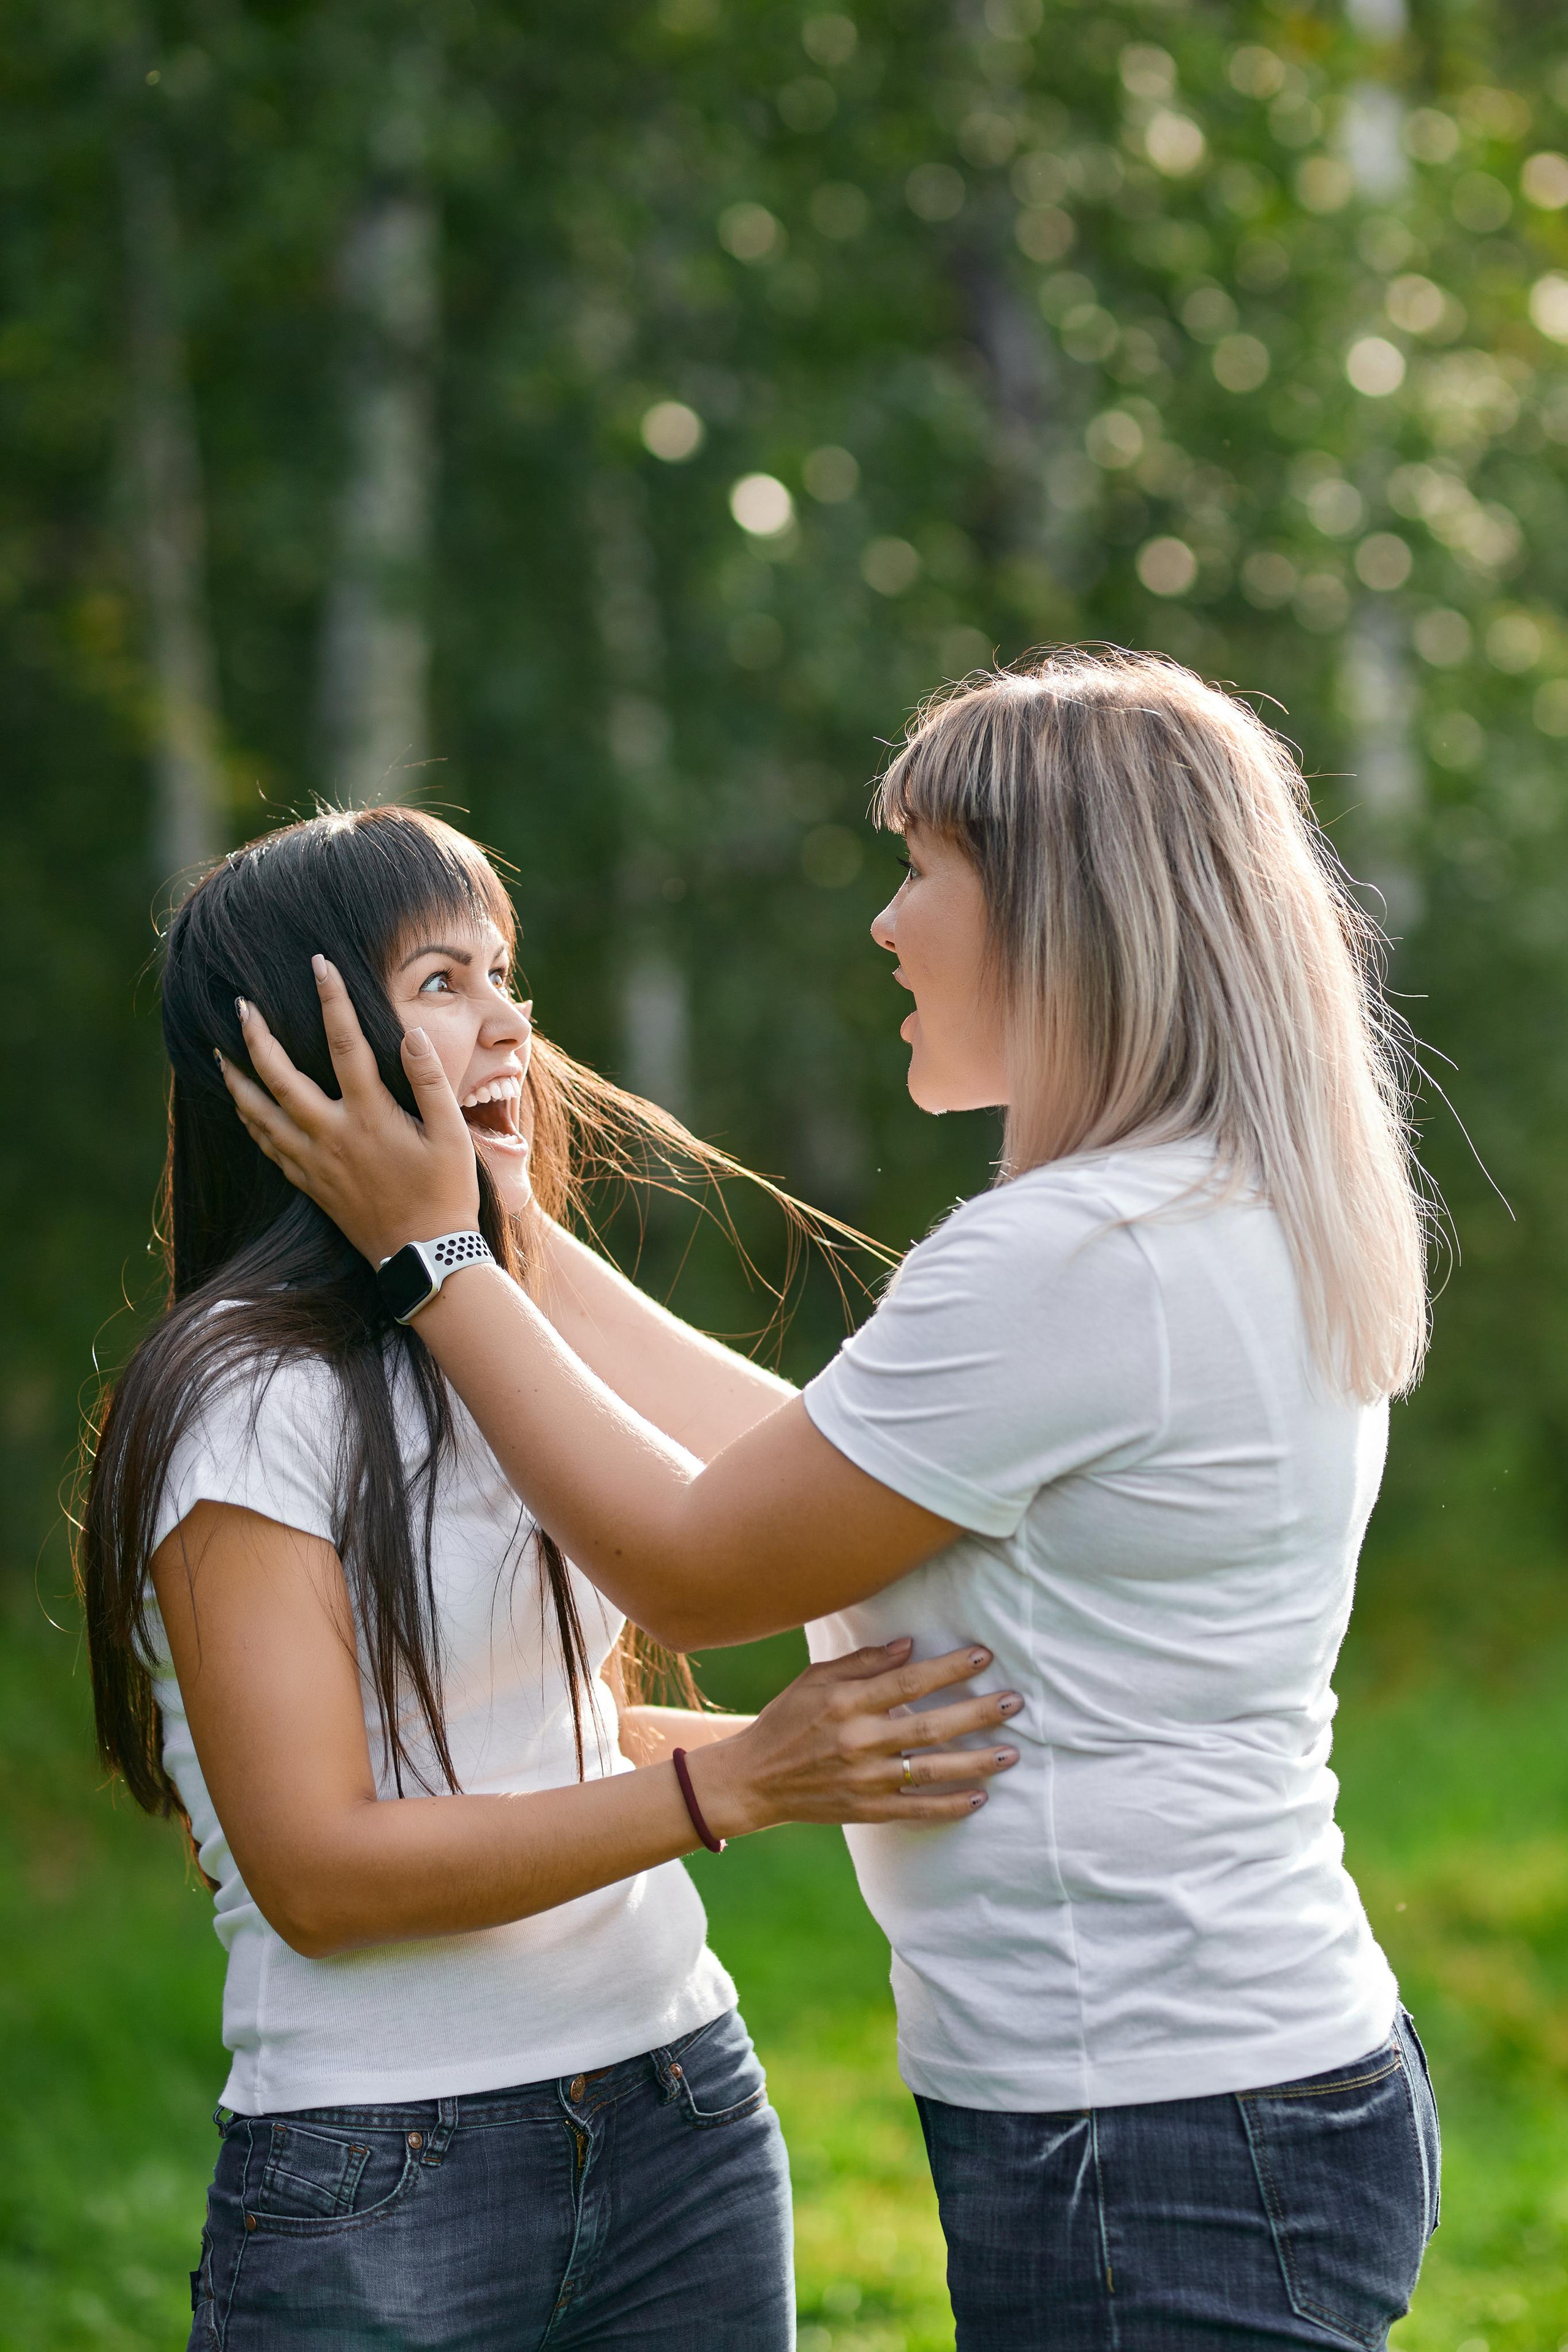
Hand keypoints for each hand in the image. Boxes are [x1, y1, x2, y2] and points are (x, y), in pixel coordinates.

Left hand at [219, 957, 480, 1264]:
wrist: (424, 1256)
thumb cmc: (445, 1193)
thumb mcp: (452, 1135)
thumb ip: (430, 1081)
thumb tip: (411, 1033)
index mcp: (371, 1116)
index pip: (345, 1044)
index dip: (331, 999)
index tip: (319, 963)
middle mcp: (333, 1135)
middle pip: (279, 1077)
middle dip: (256, 1037)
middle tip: (239, 1005)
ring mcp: (315, 1162)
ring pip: (259, 1114)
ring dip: (237, 1079)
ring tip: (220, 1051)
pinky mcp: (309, 1184)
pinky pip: (267, 1145)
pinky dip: (249, 1119)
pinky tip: (242, 1105)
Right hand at [685, 1639, 1021, 1836]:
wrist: (753, 1780)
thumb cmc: (787, 1720)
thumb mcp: (815, 1679)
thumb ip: (862, 1663)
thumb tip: (909, 1646)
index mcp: (846, 1703)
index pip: (908, 1682)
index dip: (949, 1669)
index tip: (985, 1658)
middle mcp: (858, 1741)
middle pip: (929, 1727)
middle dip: (976, 1714)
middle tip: (1014, 1702)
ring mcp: (864, 1780)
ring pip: (930, 1770)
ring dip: (975, 1762)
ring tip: (1011, 1753)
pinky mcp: (867, 1810)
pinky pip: (917, 1809)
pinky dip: (950, 1806)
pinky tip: (980, 1797)